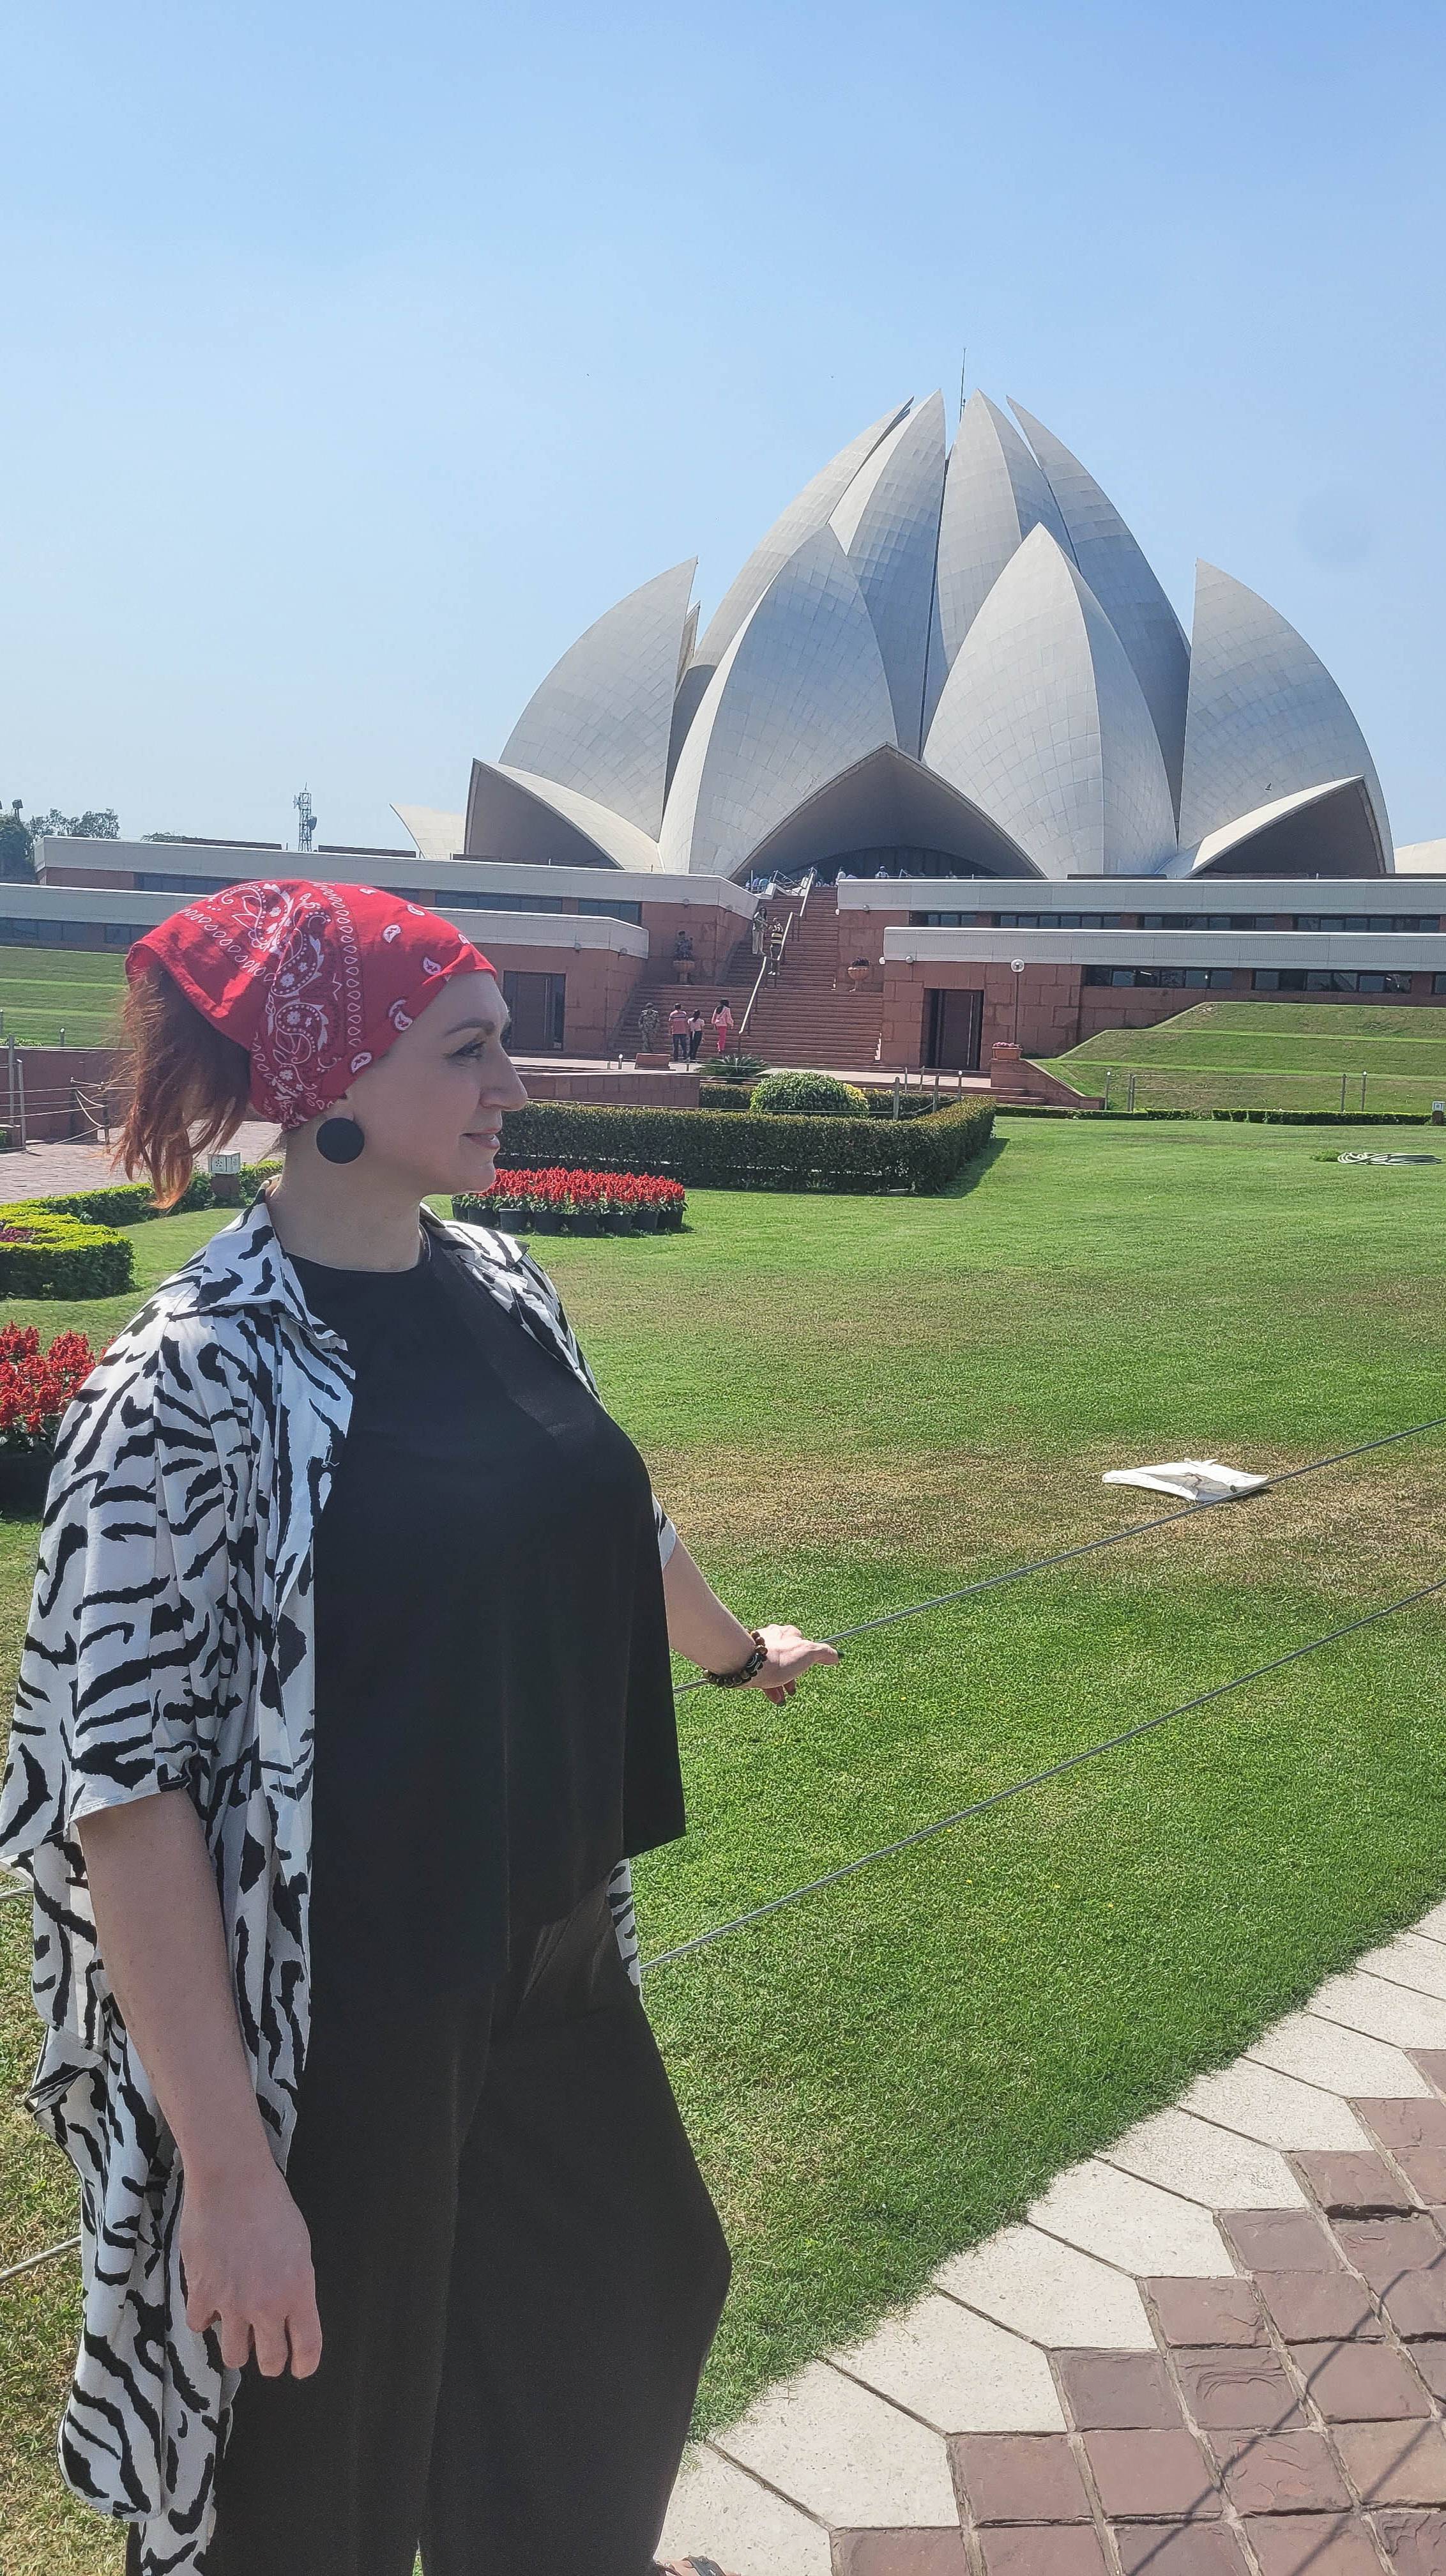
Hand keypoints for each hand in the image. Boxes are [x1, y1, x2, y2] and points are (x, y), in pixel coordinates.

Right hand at [180, 2156, 321, 2377]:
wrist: (232, 2181)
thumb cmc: (271, 2204)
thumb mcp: (299, 2246)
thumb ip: (294, 2284)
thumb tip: (286, 2311)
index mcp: (299, 2290)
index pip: (307, 2347)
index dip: (303, 2364)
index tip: (299, 2369)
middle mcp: (267, 2305)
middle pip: (270, 2362)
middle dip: (269, 2360)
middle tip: (265, 2350)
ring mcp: (232, 2304)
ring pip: (233, 2356)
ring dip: (236, 2344)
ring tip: (235, 2326)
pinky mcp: (201, 2294)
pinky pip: (199, 2325)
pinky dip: (204, 2316)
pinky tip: (208, 2297)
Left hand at [747, 1621, 841, 1704]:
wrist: (747, 1665)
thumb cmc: (779, 1658)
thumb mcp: (808, 1654)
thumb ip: (824, 1653)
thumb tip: (837, 1656)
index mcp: (788, 1632)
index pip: (802, 1644)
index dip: (806, 1661)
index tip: (805, 1673)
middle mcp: (772, 1636)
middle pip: (787, 1657)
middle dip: (791, 1676)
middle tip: (792, 1690)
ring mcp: (757, 1647)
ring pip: (773, 1667)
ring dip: (780, 1683)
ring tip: (781, 1698)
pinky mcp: (746, 1659)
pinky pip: (760, 1672)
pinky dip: (767, 1684)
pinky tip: (771, 1696)